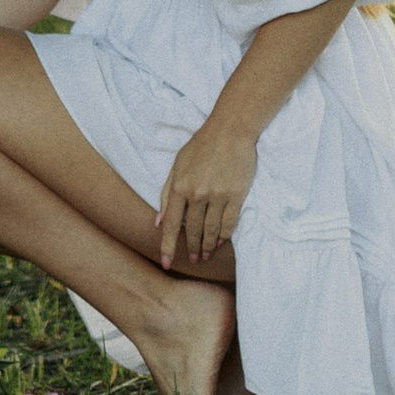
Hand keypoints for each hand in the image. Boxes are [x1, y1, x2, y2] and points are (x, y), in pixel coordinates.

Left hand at [155, 113, 256, 271]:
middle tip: (193, 259)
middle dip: (191, 248)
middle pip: (192, 230)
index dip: (168, 246)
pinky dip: (223, 235)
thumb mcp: (177, 165)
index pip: (171, 224)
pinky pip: (228, 223)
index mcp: (179, 186)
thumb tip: (158, 221)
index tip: (166, 263)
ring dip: (207, 246)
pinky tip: (220, 241)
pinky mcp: (235, 196)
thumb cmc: (201, 146)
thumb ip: (166, 194)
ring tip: (205, 254)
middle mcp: (197, 194)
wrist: (230, 130)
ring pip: (210, 230)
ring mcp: (217, 196)